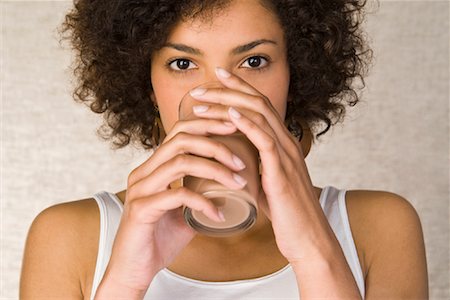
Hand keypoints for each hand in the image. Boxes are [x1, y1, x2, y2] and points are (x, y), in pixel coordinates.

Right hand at [98, 115, 248, 292]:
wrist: (133, 271)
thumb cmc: (159, 239)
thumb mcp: (184, 211)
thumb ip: (200, 194)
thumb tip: (230, 187)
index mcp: (153, 168)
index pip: (179, 132)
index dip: (207, 125)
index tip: (234, 129)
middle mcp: (144, 172)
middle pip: (181, 140)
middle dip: (215, 144)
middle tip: (241, 160)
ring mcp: (140, 189)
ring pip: (180, 163)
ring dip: (215, 170)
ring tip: (237, 182)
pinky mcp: (141, 209)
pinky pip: (178, 196)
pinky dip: (204, 202)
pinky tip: (219, 214)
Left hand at [189, 68, 335, 262]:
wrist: (307, 237)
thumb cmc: (285, 212)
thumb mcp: (267, 182)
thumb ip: (255, 168)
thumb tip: (233, 162)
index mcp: (282, 143)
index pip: (261, 105)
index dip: (239, 88)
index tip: (216, 79)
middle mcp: (287, 142)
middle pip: (258, 102)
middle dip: (227, 90)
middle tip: (199, 89)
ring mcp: (287, 155)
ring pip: (260, 115)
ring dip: (228, 104)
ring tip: (202, 101)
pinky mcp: (282, 171)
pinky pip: (265, 140)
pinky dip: (246, 124)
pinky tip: (230, 115)